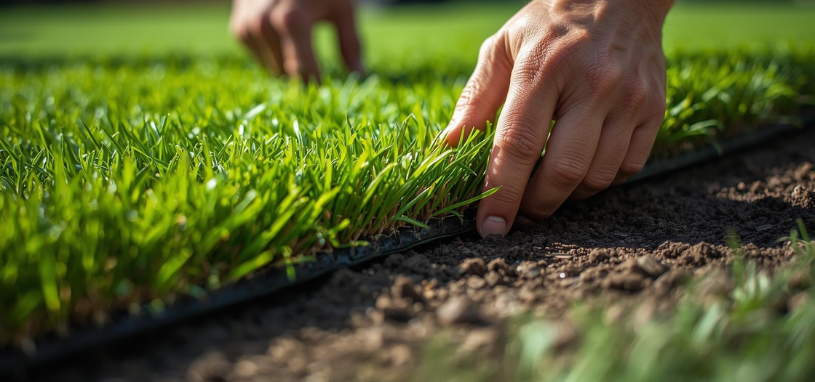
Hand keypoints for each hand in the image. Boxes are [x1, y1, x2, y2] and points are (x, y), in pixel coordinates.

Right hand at [230, 0, 363, 79]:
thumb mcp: (341, 7)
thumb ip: (350, 42)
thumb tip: (361, 75)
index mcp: (292, 20)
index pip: (304, 71)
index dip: (317, 86)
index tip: (327, 96)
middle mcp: (265, 24)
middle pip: (288, 72)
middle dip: (303, 71)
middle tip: (316, 61)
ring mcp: (249, 27)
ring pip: (273, 69)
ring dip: (287, 62)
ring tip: (299, 39)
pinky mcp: (239, 28)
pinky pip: (260, 58)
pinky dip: (272, 52)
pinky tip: (281, 34)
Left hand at [444, 0, 673, 236]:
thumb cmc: (550, 24)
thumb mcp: (503, 48)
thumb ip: (475, 101)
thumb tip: (447, 149)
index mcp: (544, 67)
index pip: (517, 145)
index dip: (501, 193)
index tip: (489, 228)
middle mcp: (592, 84)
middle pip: (563, 171)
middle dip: (535, 206)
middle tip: (519, 213)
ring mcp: (629, 98)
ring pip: (597, 177)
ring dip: (566, 197)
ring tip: (547, 189)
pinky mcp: (655, 108)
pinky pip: (628, 167)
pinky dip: (600, 181)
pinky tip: (582, 168)